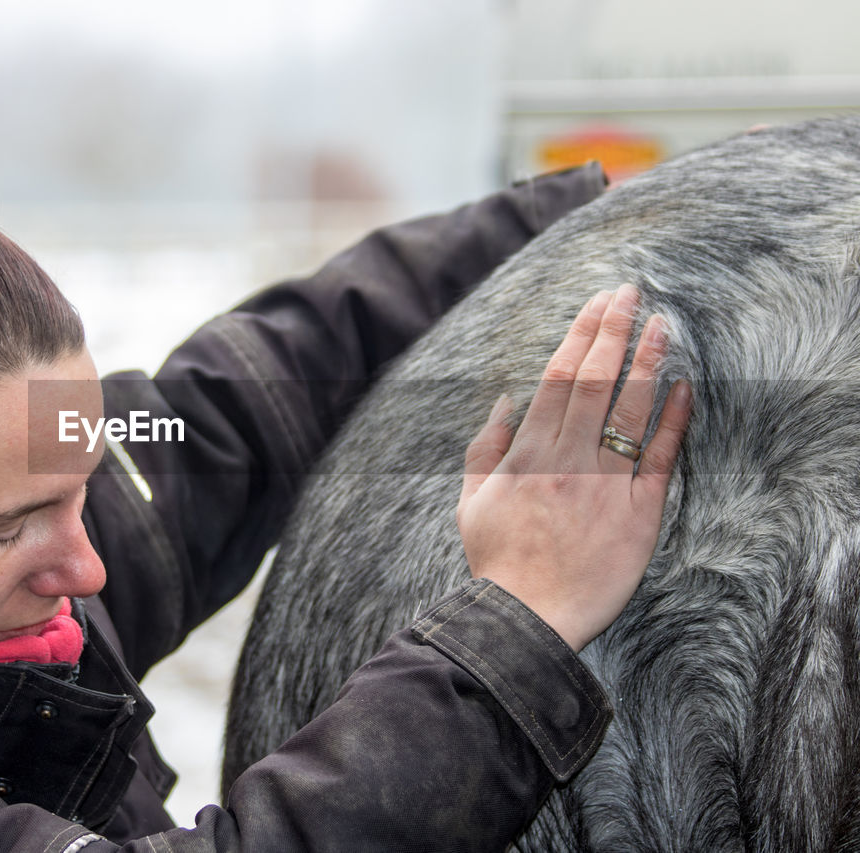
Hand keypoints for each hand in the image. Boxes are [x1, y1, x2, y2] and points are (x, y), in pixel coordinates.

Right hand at [455, 284, 691, 650]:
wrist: (526, 618)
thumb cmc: (496, 562)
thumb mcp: (471, 501)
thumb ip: (485, 447)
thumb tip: (505, 401)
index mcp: (528, 452)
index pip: (560, 375)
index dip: (582, 332)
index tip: (599, 301)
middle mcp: (568, 459)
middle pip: (597, 380)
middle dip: (616, 330)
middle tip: (633, 291)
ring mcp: (605, 485)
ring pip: (630, 410)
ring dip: (648, 362)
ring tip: (664, 324)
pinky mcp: (638, 515)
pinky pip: (660, 459)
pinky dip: (673, 421)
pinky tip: (684, 388)